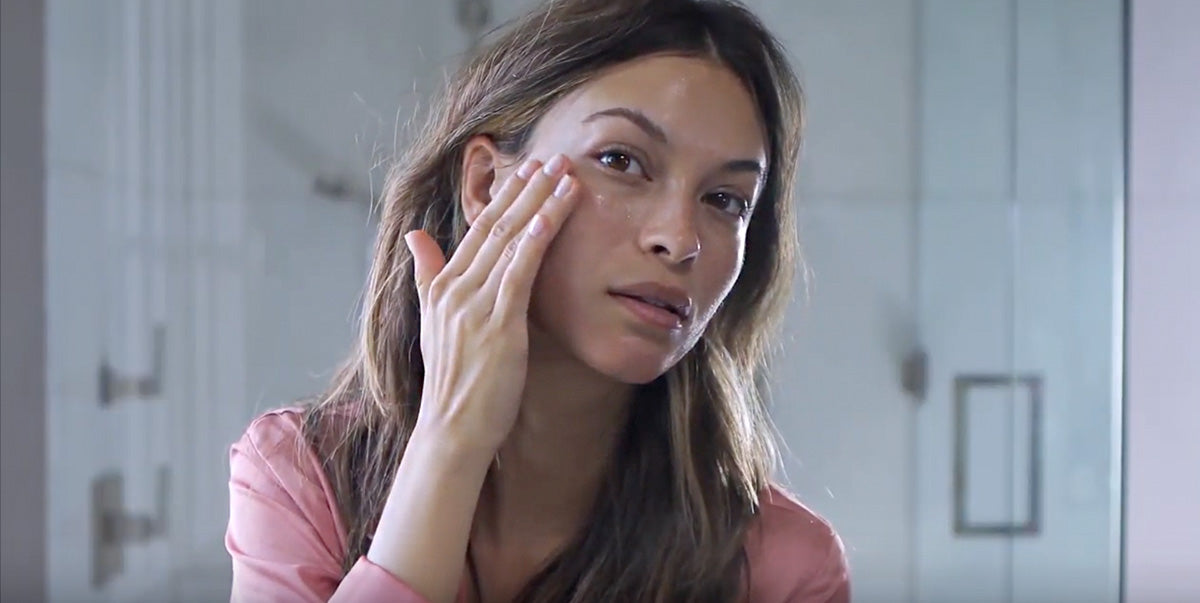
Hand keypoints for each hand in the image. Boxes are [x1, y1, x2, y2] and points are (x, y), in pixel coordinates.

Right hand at [404, 154, 577, 458]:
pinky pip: (518, 273)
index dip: (503, 196)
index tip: (527, 169)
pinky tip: (551, 215)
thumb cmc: (453, 381)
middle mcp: (456, 289)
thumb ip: (427, 275)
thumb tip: (415, 236)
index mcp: (443, 287)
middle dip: (527, 188)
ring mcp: (476, 306)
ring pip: (510, 241)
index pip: (477, 229)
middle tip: (554, 158)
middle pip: (495, 226)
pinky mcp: (498, 325)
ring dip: (540, 204)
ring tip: (566, 175)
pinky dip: (534, 241)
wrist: (453, 428)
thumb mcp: (434, 322)